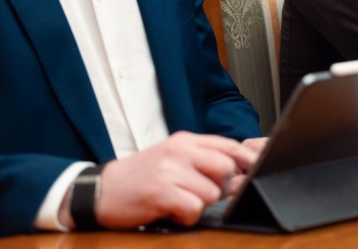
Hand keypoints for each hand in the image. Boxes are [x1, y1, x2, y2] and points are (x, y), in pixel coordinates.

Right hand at [62, 131, 261, 229]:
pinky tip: (172, 212)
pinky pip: (194, 208)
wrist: (101, 189)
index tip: (256, 171)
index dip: (247, 160)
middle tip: (199, 195)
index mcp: (186, 140)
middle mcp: (180, 151)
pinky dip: (186, 216)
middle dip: (221, 188)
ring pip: (212, 192)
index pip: (229, 145)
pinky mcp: (160, 192)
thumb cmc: (143, 176)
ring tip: (179, 202)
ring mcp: (170, 170)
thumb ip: (205, 162)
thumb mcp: (174, 159)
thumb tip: (240, 178)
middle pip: (226, 169)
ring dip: (200, 205)